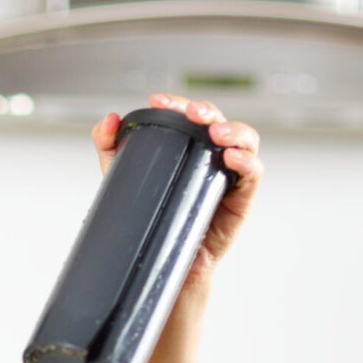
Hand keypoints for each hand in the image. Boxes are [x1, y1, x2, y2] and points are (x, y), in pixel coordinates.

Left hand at [91, 94, 263, 297]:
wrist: (157, 261)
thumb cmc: (148, 216)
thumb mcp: (122, 175)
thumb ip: (109, 145)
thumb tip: (109, 119)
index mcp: (188, 144)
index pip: (188, 115)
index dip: (177, 103)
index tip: (157, 101)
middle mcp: (211, 155)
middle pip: (218, 121)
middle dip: (206, 111)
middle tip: (190, 113)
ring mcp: (229, 176)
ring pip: (246, 141)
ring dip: (234, 130)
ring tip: (215, 132)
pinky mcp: (241, 199)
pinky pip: (253, 174)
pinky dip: (246, 161)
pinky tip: (230, 157)